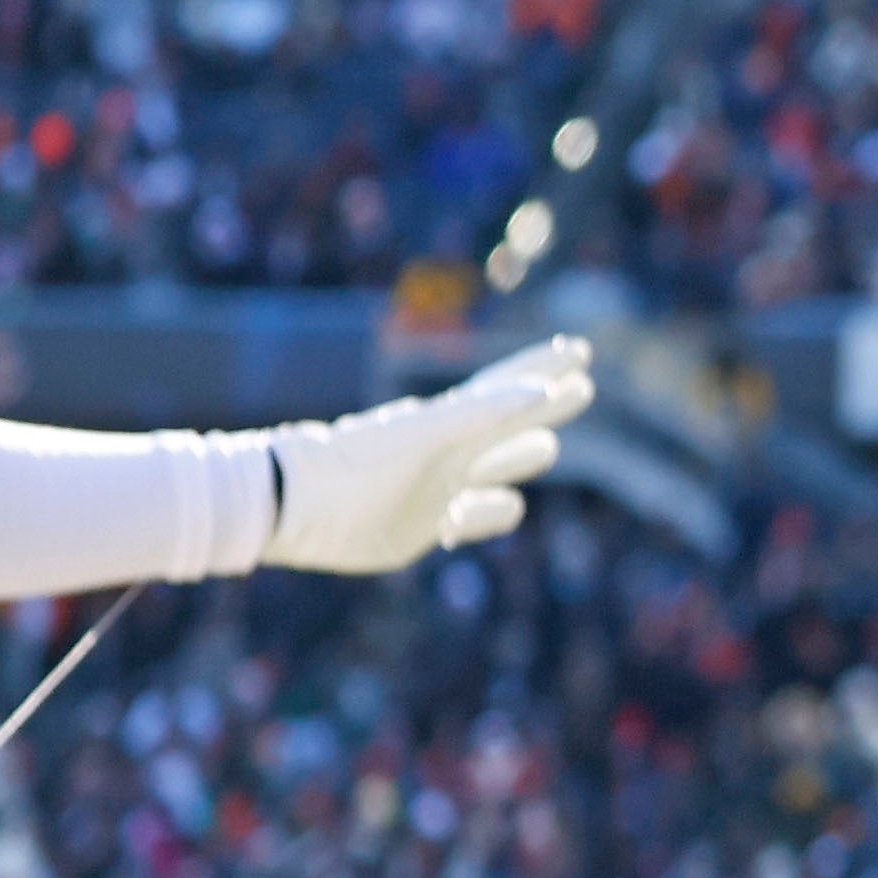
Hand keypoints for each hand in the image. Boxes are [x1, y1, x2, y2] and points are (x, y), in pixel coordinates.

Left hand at [264, 339, 596, 574]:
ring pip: (499, 472)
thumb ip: (480, 413)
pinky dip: (481, 518)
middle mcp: (453, 451)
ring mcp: (442, 487)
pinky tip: (468, 522)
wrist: (297, 507)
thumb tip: (539, 392)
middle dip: (546, 407)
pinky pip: (473, 519)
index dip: (546, 370)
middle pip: (514, 424)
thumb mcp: (424, 435)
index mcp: (454, 422)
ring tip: (543, 448)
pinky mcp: (427, 526)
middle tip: (580, 387)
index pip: (512, 388)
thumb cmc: (358, 463)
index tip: (578, 350)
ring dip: (519, 460)